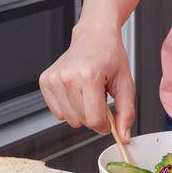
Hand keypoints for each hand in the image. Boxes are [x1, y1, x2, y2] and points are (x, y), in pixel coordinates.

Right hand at [39, 20, 135, 138]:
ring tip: (88, 93)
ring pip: (67, 119)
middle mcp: (67, 76)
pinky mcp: (45, 80)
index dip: (104, 124)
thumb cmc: (110, 56)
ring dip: (80, 112)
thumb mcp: (125, 83)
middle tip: (99, 98)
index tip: (108, 117)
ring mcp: (54, 78)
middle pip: (80, 121)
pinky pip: (56, 112)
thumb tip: (123, 136)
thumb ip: (126, 112)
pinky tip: (76, 92)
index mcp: (88, 76)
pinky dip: (68, 108)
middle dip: (93, 116)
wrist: (95, 36)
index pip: (94, 120)